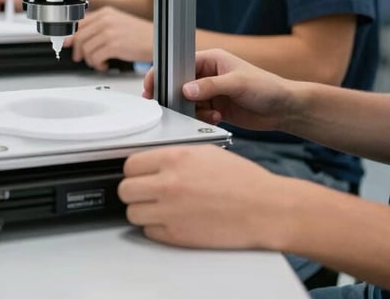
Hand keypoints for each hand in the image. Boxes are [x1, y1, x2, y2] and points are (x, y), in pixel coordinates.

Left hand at [64, 7, 152, 70]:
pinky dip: (97, 64)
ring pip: (86, 48)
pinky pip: (95, 57)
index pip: (79, 23)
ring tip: (98, 62)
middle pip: (79, 36)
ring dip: (90, 60)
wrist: (155, 40)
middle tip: (82, 58)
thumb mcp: (116, 23)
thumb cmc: (139, 34)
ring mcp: (109, 32)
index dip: (70, 36)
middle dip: (78, 50)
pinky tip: (104, 65)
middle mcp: (106, 20)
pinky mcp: (114, 45)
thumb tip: (79, 37)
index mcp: (105, 13)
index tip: (67, 43)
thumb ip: (98, 27)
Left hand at [119, 144, 284, 248]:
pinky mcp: (177, 236)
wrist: (264, 208)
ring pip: (132, 213)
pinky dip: (156, 227)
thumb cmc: (242, 180)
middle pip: (125, 189)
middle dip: (134, 190)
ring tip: (159, 206)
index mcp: (174, 159)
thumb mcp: (204, 152)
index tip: (139, 173)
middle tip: (145, 190)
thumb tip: (152, 161)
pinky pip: (149, 232)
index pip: (130, 164)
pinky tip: (172, 219)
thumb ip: (173, 155)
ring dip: (143, 210)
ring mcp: (171, 212)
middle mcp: (168, 184)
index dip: (134, 169)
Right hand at [142, 48, 291, 130]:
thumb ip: (210, 86)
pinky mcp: (216, 109)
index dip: (165, 74)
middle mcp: (208, 75)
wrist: (285, 109)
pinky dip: (202, 119)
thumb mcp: (237, 83)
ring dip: (193, 111)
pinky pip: (198, 115)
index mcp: (211, 59)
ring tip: (209, 114)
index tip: (153, 86)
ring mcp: (212, 93)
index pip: (180, 63)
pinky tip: (216, 119)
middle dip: (177, 97)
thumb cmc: (268, 87)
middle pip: (180, 84)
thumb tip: (186, 90)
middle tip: (173, 106)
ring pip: (188, 102)